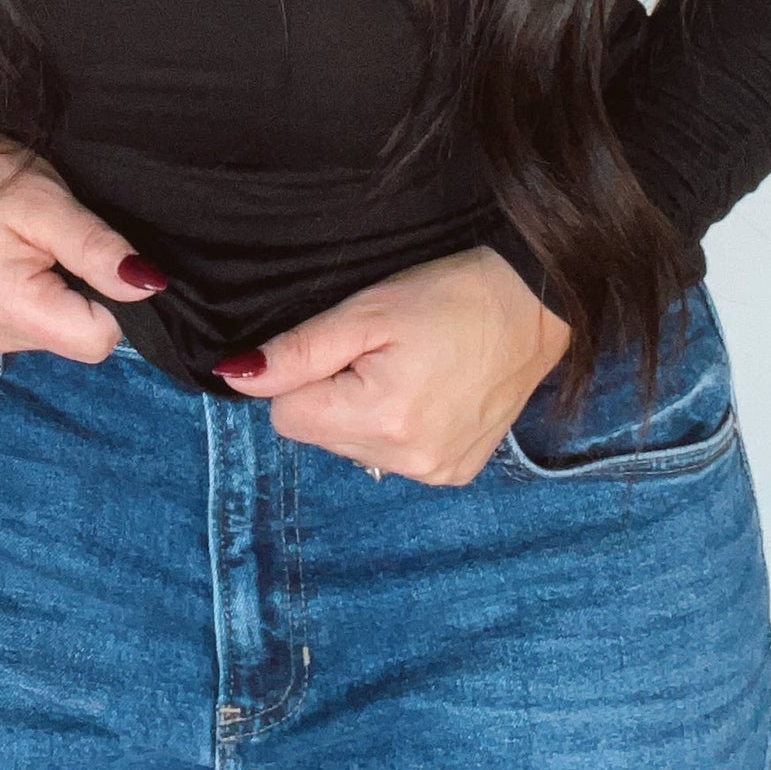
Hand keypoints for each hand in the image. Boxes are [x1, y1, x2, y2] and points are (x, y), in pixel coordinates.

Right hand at [0, 138, 167, 364]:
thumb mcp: (49, 204)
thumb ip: (96, 249)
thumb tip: (148, 286)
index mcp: (9, 310)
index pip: (98, 338)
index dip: (114, 299)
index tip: (97, 256)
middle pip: (84, 339)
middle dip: (93, 296)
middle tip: (66, 246)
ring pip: (69, 332)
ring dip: (73, 295)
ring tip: (47, 250)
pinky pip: (49, 326)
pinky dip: (55, 297)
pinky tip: (37, 263)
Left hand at [214, 247, 569, 486]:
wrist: (535, 306)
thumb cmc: (450, 295)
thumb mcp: (367, 310)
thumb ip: (299, 351)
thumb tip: (236, 376)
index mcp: (380, 419)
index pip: (287, 417)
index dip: (303, 375)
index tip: (345, 346)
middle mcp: (407, 461)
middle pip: (320, 435)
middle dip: (334, 393)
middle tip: (381, 352)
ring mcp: (435, 473)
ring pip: (353, 448)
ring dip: (364, 412)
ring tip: (409, 369)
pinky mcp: (455, 474)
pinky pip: (393, 457)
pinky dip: (397, 427)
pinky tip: (428, 393)